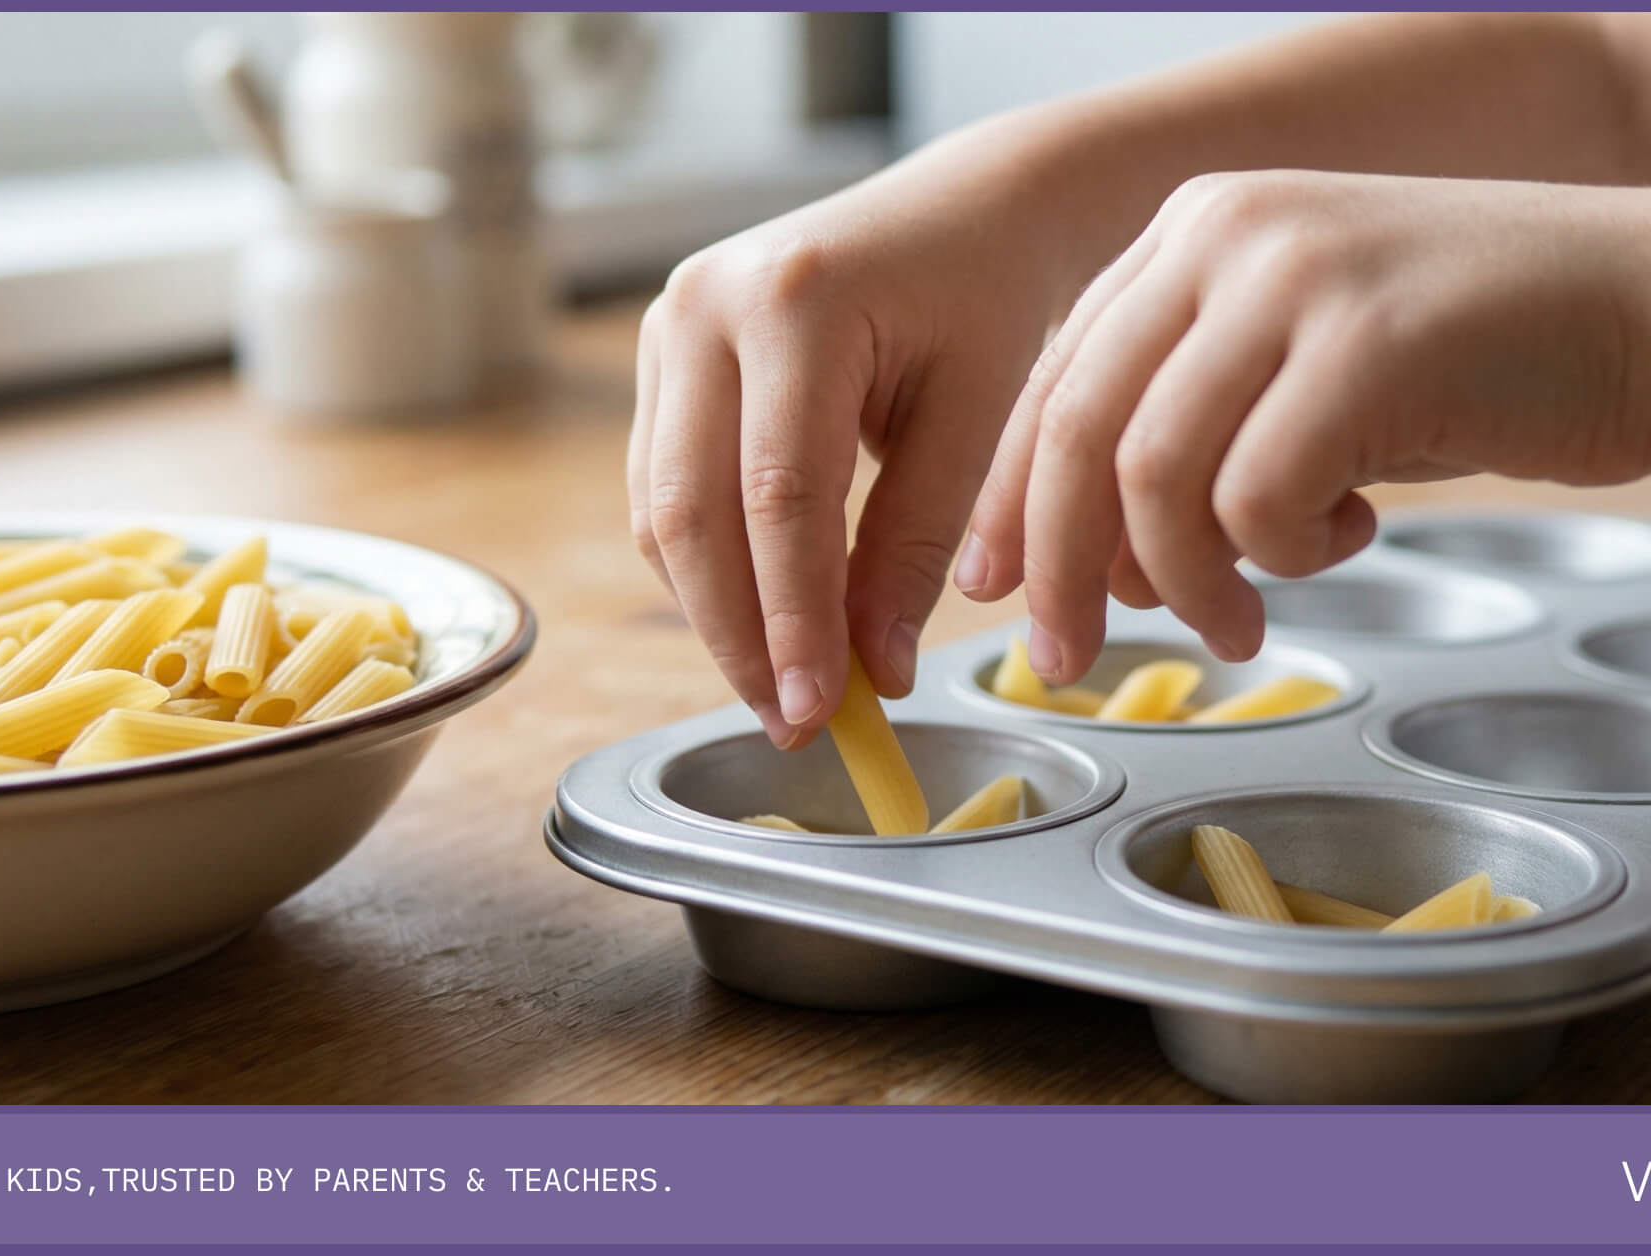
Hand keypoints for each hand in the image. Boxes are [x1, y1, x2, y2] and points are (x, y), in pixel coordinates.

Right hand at [629, 133, 1100, 746]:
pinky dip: (710, 570)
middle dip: (739, 636)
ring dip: (716, 615)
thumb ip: (920, 544)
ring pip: (662, 511)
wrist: (963, 212)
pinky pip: (665, 490)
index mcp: (795, 299)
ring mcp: (669, 325)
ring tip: (783, 692)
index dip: (794, 618)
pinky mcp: (663, 356)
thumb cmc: (988, 301)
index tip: (822, 710)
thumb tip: (875, 674)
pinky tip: (764, 626)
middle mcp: (706, 303)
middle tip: (793, 723)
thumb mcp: (979, 416)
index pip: (779, 495)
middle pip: (692, 511)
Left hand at [958, 170, 1650, 682]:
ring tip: (1238, 622)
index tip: (1002, 590)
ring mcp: (1296, 279)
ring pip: (1151, 476)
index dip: (1012, 497)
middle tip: (1068, 656)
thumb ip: (1198, 424)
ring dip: (1182, 581)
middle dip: (1060, 566)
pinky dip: (1283, 555)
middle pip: (1075, 429)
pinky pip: (1255, 500)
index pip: (1058, 377)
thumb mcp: (1309, 361)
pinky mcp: (1363, 345)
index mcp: (1198, 227)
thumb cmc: (1488, 354)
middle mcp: (1228, 232)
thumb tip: (1089, 553)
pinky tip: (1349, 538)